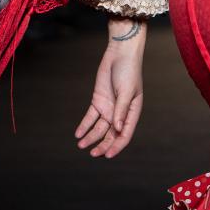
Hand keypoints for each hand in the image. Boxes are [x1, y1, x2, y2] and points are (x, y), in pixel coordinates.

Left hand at [75, 19, 145, 157]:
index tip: (107, 155)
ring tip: (81, 145)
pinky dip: (85, 125)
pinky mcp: (98, 101)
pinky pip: (90, 117)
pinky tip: (78, 134)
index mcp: (132, 112)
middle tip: (92, 154)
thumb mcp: (126, 91)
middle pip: (111, 134)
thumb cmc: (129, 71)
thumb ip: (121, 110)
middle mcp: (120, 113)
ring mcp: (108, 108)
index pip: (125, 134)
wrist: (120, 54)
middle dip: (102, 145)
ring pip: (99, 128)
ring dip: (91, 137)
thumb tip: (118, 128)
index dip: (117, 146)